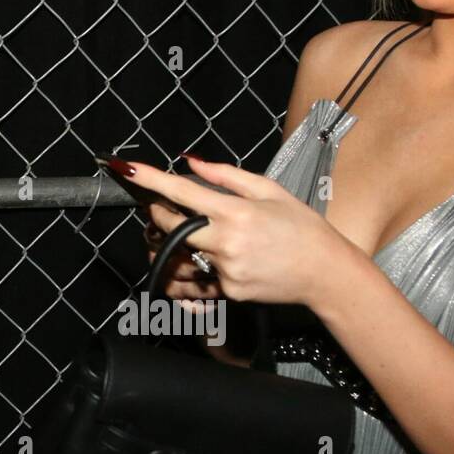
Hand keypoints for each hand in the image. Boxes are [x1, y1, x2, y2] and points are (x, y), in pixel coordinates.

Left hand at [125, 154, 347, 308]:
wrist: (326, 273)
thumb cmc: (302, 227)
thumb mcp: (269, 190)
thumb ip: (225, 175)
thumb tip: (190, 161)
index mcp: (235, 212)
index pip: (181, 192)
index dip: (150, 179)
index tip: (127, 169)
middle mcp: (225, 243)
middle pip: (169, 226)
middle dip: (158, 214)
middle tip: (162, 206)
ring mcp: (224, 270)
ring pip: (180, 254)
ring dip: (171, 244)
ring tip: (181, 235)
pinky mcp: (227, 292)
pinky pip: (197, 278)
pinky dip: (194, 267)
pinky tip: (205, 259)